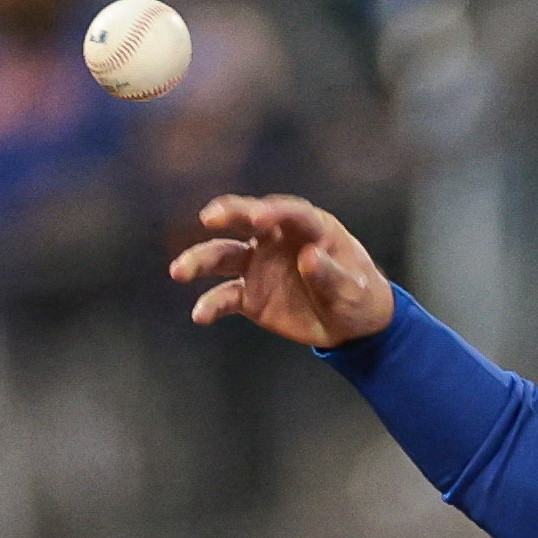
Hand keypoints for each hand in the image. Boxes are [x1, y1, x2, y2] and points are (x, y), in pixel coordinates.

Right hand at [174, 193, 396, 348]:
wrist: (350, 326)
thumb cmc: (358, 296)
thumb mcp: (354, 289)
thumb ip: (331, 274)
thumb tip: (309, 257)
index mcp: (309, 229)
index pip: (289, 212)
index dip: (273, 211)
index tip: (258, 217)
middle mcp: (276, 239)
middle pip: (246, 221)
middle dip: (227, 215)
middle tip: (208, 218)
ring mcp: (259, 264)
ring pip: (224, 256)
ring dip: (201, 261)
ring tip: (179, 271)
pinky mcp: (250, 294)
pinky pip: (226, 296)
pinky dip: (212, 304)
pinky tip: (200, 315)